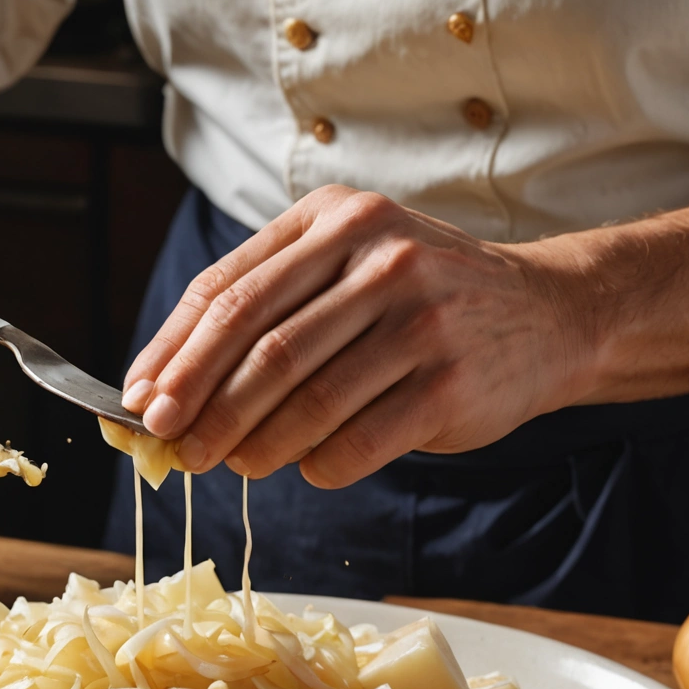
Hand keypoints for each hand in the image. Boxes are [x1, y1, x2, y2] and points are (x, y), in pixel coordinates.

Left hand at [120, 185, 584, 486]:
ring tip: (229, 465)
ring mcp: (421, 319)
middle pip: (261, 345)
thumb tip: (168, 387)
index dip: (174, 352)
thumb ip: (270, 305)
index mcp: (336, 219)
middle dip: (202, 404)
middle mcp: (380, 257)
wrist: (549, 313)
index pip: (229, 291)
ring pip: (306, 397)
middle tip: (171, 445)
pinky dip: (318, 464)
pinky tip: (305, 469)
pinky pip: (359, 439)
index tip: (139, 400)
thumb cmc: (424, 299)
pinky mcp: (450, 381)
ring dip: (253, 443)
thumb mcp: (351, 264)